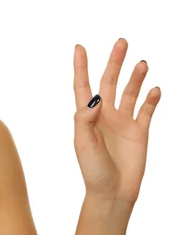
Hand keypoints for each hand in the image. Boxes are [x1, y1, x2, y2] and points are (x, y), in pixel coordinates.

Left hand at [72, 38, 160, 203]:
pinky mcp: (140, 131)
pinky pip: (147, 110)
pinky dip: (151, 99)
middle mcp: (105, 114)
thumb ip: (85, 120)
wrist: (113, 191)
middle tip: (122, 42)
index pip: (83, 85)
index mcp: (87, 115)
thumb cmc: (92, 169)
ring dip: (135, 77)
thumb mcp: (82, 143)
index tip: (79, 47)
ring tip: (142, 63)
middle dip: (115, 62)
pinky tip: (155, 89)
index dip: (81, 66)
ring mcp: (123, 121)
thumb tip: (94, 98)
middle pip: (109, 81)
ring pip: (130, 92)